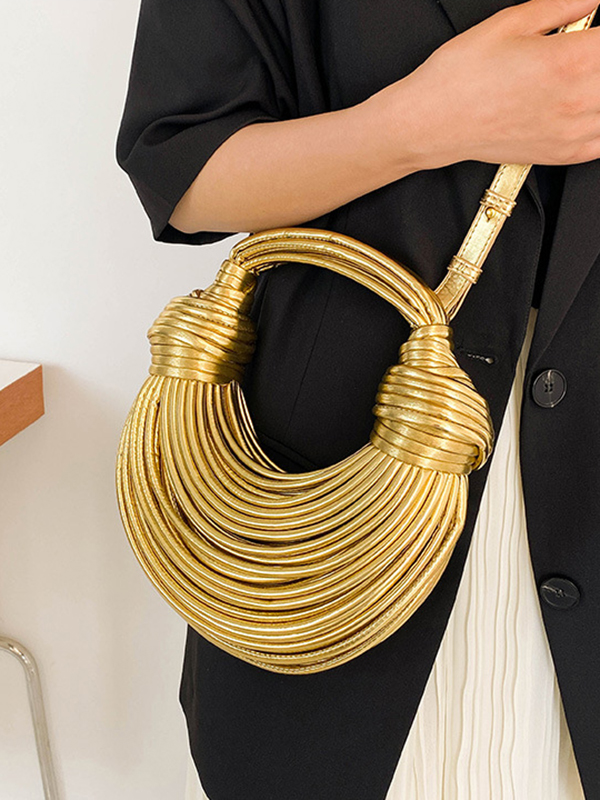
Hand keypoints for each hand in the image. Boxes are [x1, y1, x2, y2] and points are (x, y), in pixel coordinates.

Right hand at [389, 0, 599, 167]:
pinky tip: (588, 109)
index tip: (593, 33)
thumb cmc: (461, 77)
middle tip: (588, 59)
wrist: (432, 123)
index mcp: (569, 59)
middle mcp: (577, 99)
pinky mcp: (563, 154)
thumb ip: (561, 7)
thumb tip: (588, 1)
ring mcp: (572, 131)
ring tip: (585, 81)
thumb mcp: (509, 23)